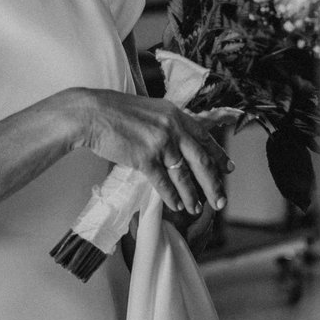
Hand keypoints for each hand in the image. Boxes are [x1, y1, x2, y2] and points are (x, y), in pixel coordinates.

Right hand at [67, 89, 230, 214]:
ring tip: (197, 208)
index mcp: (176, 114)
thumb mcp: (149, 110)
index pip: (205, 137)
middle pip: (201, 161)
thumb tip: (177, 140)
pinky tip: (176, 205)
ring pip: (183, 175)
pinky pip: (163, 182)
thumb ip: (166, 123)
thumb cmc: (115, 112)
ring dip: (192, 195)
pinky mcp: (144, 158)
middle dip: (213, 184)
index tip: (228, 169)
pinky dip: (171, 196)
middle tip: (221, 201)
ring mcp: (160, 143)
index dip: (219, 155)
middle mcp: (173, 128)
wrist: (91, 113)